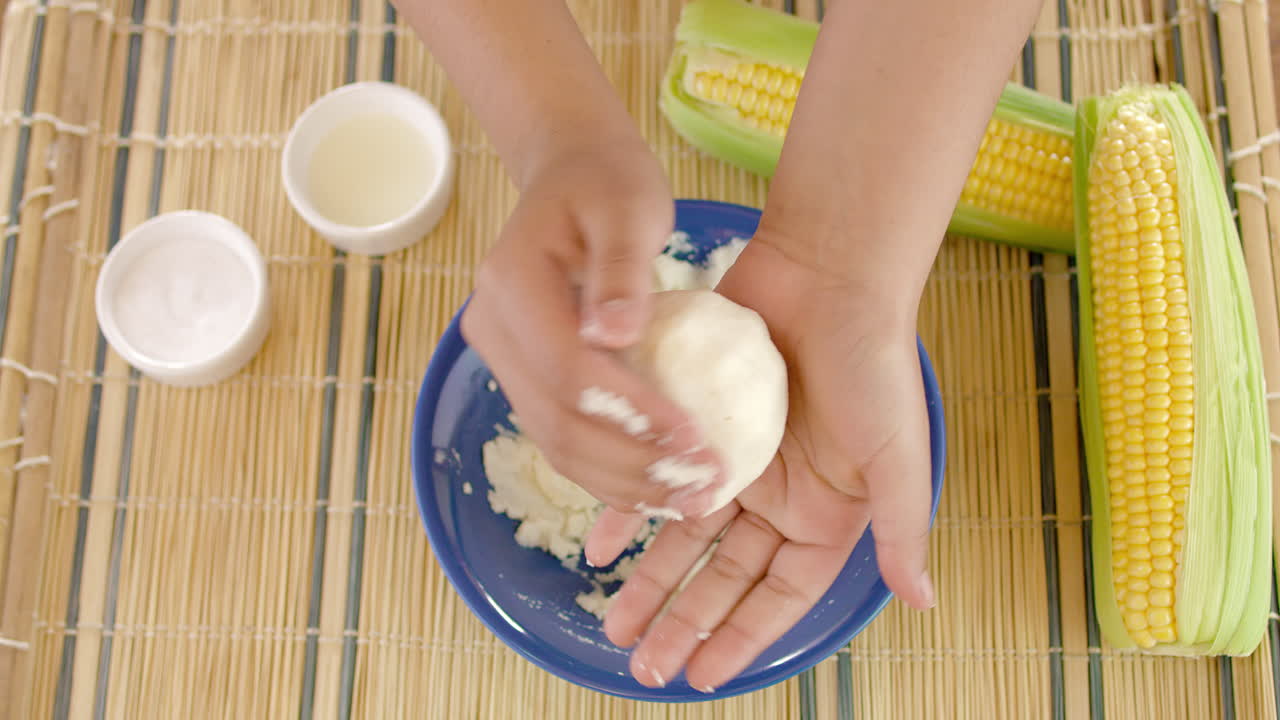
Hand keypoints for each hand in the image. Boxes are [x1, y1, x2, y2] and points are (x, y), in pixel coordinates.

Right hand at [460, 141, 726, 517]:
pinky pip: (561, 436)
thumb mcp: (628, 207)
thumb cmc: (608, 183)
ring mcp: (502, 358)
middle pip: (556, 420)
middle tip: (700, 486)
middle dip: (630, 463)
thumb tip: (616, 335)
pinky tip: (659, 488)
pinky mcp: (523, 377)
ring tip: (687, 500)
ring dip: (621, 482)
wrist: (572, 176)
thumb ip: (623, 269)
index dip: (629, 413)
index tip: (693, 438)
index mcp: (511, 283)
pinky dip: (608, 470)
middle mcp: (492, 328)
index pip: (567, 370)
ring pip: (554, 442)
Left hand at [590, 236, 937, 690]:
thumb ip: (901, 528)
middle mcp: (777, 496)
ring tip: (613, 626)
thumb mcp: (895, 453)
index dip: (742, 637)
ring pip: (683, 537)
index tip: (704, 677)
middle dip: (684, 622)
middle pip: (723, 576)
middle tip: (645, 668)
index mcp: (825, 514)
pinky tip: (598, 546)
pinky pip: (656, 477)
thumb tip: (925, 601)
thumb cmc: (872, 361)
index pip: (778, 595)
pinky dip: (628, 510)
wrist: (827, 270)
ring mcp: (734, 460)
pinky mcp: (695, 423)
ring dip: (649, 581)